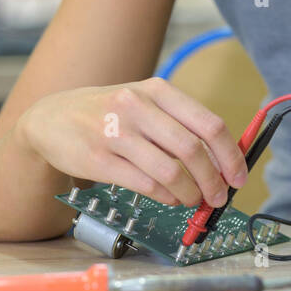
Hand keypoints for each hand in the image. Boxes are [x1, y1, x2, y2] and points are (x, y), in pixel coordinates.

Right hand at [18, 77, 247, 207]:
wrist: (50, 118)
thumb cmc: (109, 113)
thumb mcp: (144, 103)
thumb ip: (181, 126)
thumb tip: (223, 161)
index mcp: (157, 90)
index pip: (209, 124)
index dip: (231, 155)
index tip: (239, 177)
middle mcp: (138, 107)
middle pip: (193, 151)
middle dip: (213, 181)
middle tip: (218, 197)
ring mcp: (116, 133)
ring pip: (171, 172)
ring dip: (190, 193)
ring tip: (192, 200)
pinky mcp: (98, 159)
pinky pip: (145, 185)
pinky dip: (165, 197)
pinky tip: (169, 198)